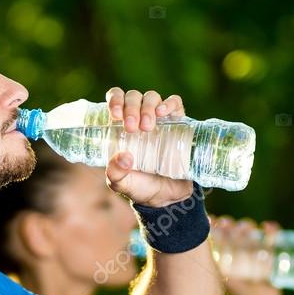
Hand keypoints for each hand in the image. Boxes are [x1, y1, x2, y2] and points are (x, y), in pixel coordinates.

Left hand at [102, 87, 193, 206]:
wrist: (168, 197)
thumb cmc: (141, 187)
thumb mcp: (122, 184)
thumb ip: (116, 174)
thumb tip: (122, 157)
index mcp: (121, 126)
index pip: (116, 100)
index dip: (114, 100)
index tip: (115, 116)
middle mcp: (139, 118)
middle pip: (133, 97)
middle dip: (131, 107)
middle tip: (132, 128)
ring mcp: (160, 119)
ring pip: (151, 97)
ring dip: (147, 107)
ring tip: (148, 127)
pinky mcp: (179, 123)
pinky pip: (175, 103)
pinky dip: (169, 103)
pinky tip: (163, 112)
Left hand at [211, 216, 285, 294]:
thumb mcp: (232, 287)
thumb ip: (228, 278)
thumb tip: (223, 269)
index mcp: (225, 253)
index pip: (218, 234)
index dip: (214, 226)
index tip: (211, 221)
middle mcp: (238, 246)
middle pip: (232, 229)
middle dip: (229, 224)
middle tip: (227, 225)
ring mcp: (255, 247)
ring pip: (249, 229)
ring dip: (246, 225)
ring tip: (247, 228)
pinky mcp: (271, 249)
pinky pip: (272, 236)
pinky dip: (272, 229)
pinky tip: (267, 227)